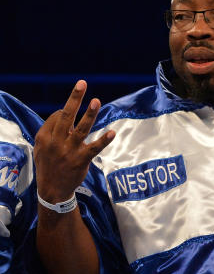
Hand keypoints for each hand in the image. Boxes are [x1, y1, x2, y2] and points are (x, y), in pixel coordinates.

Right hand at [34, 80, 114, 202]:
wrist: (52, 190)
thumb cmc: (48, 165)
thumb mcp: (42, 147)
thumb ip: (50, 130)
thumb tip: (61, 113)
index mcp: (45, 136)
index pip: (57, 116)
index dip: (68, 111)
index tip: (73, 111)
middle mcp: (56, 141)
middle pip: (66, 116)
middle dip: (74, 98)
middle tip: (82, 83)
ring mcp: (69, 150)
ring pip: (81, 129)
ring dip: (89, 114)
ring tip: (96, 101)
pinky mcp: (81, 160)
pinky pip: (94, 148)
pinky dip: (103, 140)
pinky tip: (112, 132)